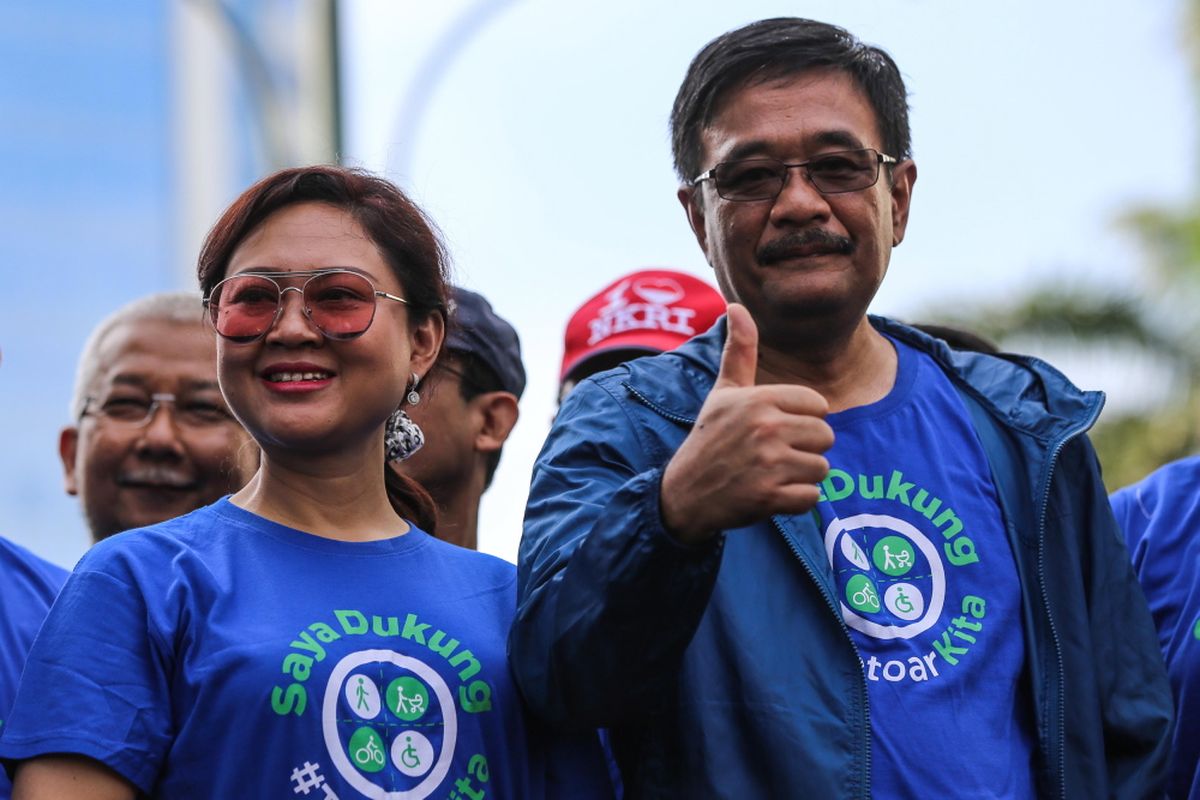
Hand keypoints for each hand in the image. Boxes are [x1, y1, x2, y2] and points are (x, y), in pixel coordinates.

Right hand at [660, 304, 832, 544]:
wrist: (684, 494)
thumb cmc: (710, 438)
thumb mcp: (723, 392)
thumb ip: (739, 349)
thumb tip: (735, 305)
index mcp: (760, 399)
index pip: (818, 405)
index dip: (802, 419)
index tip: (774, 429)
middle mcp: (766, 428)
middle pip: (826, 436)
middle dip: (805, 449)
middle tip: (773, 455)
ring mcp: (768, 464)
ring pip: (821, 468)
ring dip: (801, 476)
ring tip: (770, 474)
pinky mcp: (769, 498)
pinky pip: (811, 498)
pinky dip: (795, 501)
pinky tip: (770, 495)